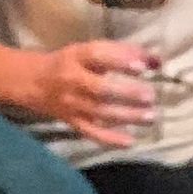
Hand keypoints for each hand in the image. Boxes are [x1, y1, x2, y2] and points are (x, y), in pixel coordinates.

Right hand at [29, 39, 158, 148]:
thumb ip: (122, 54)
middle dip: (127, 94)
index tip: (141, 66)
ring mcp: (72, 105)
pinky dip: (111, 140)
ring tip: (150, 117)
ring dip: (127, 116)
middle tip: (150, 96)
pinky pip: (92, 134)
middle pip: (100, 89)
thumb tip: (156, 60)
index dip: (119, 61)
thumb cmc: (71, 63)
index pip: (97, 56)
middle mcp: (72, 80)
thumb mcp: (90, 51)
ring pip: (100, 113)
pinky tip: (130, 142)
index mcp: (76, 56)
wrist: (36, 82)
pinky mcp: (73, 123)